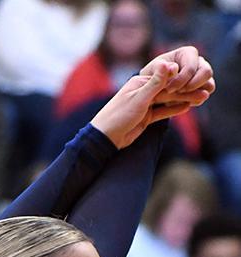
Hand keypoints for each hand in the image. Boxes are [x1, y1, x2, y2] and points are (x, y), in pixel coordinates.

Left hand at [92, 55, 212, 149]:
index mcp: (140, 82)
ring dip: (184, 100)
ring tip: (202, 98)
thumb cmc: (118, 116)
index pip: (165, 79)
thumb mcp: (139, 98)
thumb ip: (156, 83)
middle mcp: (144, 91)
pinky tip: (187, 107)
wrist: (104, 139)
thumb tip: (169, 63)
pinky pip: (162, 112)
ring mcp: (144, 105)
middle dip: (187, 90)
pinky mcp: (145, 118)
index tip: (197, 78)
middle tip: (205, 90)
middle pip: (169, 90)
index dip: (182, 79)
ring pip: (168, 101)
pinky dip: (174, 110)